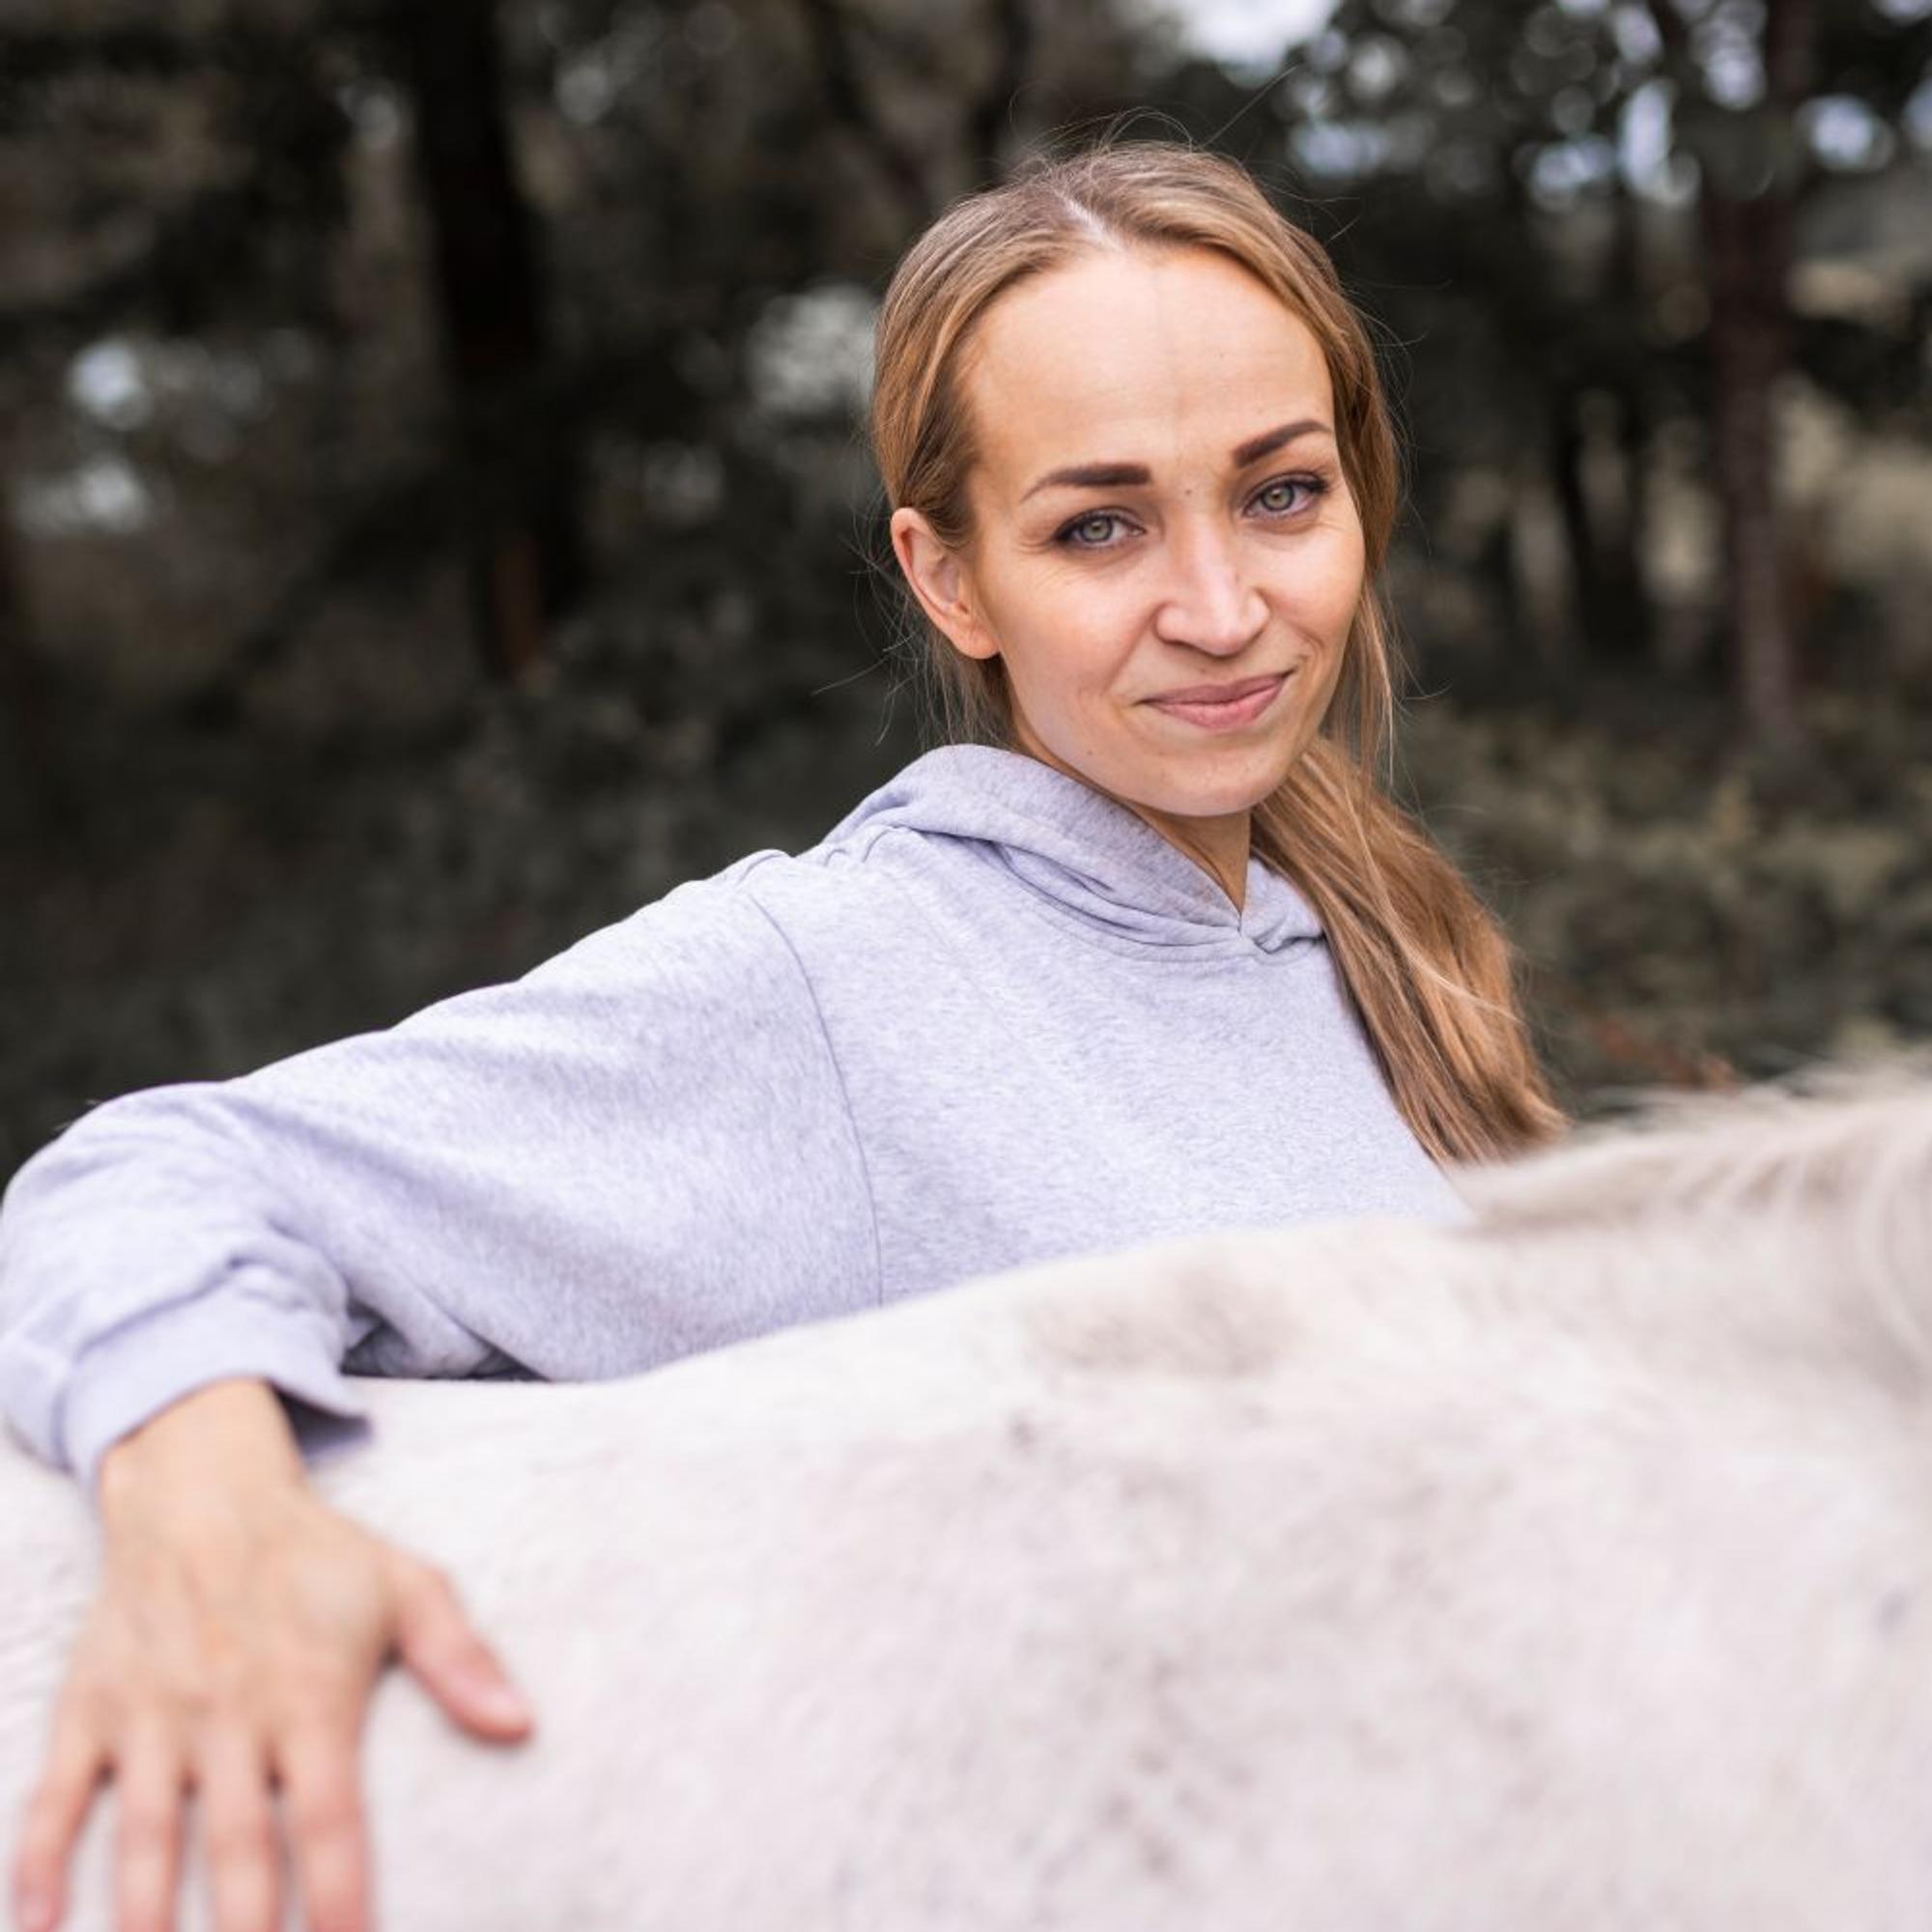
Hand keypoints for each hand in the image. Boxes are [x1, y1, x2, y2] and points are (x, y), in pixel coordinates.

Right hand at [10, 1478, 533, 1931]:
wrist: (204, 1492)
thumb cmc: (317, 1553)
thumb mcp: (406, 1588)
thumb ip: (461, 1661)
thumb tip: (520, 1724)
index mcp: (309, 1696)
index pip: (328, 1820)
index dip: (340, 1898)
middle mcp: (228, 1715)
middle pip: (236, 1846)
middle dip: (245, 1928)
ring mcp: (152, 1716)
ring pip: (143, 1836)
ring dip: (144, 1914)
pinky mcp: (90, 1710)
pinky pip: (54, 1800)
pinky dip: (38, 1868)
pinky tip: (37, 1928)